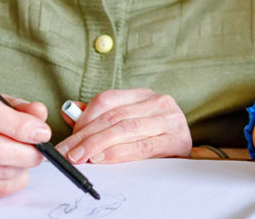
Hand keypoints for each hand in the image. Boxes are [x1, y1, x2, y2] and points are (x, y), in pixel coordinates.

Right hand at [0, 84, 49, 197]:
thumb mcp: (0, 100)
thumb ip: (22, 107)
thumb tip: (39, 114)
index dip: (20, 125)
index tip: (42, 132)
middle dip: (27, 152)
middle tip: (41, 149)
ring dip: (23, 166)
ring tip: (27, 156)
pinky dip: (16, 181)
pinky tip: (16, 169)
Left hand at [55, 88, 191, 163]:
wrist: (187, 160)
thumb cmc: (154, 141)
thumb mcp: (128, 125)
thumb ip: (100, 118)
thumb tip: (69, 112)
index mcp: (144, 95)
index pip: (107, 99)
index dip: (83, 118)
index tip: (67, 139)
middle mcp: (159, 102)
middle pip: (113, 116)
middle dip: (85, 136)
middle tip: (67, 153)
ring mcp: (170, 119)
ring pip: (125, 129)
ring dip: (97, 144)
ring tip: (80, 157)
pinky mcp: (178, 139)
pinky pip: (143, 146)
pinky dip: (119, 153)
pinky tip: (103, 158)